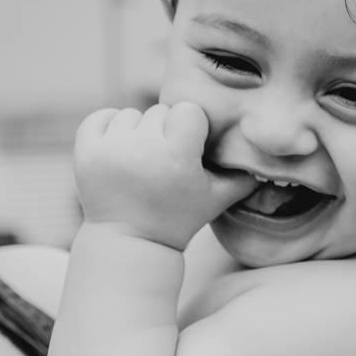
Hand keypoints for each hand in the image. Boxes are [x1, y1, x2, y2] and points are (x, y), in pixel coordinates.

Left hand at [73, 102, 255, 249]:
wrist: (131, 244)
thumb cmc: (179, 218)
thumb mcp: (217, 198)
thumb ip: (244, 174)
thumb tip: (271, 154)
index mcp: (176, 157)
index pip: (188, 111)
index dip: (190, 130)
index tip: (187, 152)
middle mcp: (141, 149)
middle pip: (159, 112)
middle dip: (163, 134)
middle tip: (162, 165)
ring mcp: (109, 151)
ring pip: (130, 115)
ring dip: (136, 133)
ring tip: (141, 163)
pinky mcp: (84, 154)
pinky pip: (99, 118)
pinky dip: (109, 129)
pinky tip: (119, 150)